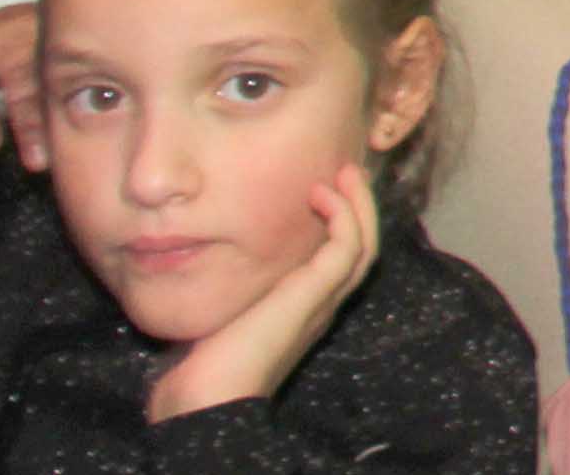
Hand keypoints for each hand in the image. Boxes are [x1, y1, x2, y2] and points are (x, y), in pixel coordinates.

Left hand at [144, 165, 379, 422]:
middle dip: (359, 208)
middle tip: (348, 172)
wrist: (210, 395)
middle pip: (362, 250)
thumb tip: (206, 257)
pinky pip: (347, 246)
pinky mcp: (317, 294)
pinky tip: (320, 195)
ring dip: (359, 205)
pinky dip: (342, 215)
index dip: (340, 225)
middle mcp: (323, 306)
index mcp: (305, 311)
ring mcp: (323, 301)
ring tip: (345, 174)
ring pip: (364, 245)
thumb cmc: (205, 363)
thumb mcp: (224, 314)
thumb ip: (230, 290)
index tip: (324, 192)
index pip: (339, 263)